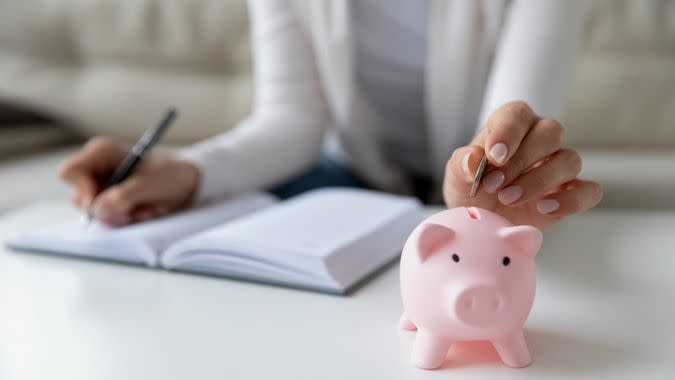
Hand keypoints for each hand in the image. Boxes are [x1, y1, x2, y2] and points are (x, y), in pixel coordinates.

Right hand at [59, 137, 199, 226]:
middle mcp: (95, 170)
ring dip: (123, 217)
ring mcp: (101, 189)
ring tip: (147, 209)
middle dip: (109, 209)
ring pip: (96, 214)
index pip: (70, 172)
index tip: (104, 203)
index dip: (83, 190)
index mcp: (100, 153)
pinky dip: (128, 221)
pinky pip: (109, 221)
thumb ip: (125, 196)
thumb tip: (99, 209)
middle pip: (81, 199)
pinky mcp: (110, 204)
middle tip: (135, 210)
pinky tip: (145, 212)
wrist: (188, 185)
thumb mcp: (152, 184)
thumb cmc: (171, 174)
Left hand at [443, 101, 602, 228]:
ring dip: (539, 181)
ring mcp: (559, 165)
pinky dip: (570, 200)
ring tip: (508, 198)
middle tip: (494, 184)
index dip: (508, 132)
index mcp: (513, 124)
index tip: (494, 155)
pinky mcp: (572, 192)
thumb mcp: (457, 177)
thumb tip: (472, 160)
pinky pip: (589, 190)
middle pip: (550, 132)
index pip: (518, 114)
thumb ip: (462, 164)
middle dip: (522, 160)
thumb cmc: (472, 188)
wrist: (481, 219)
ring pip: (569, 160)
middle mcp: (541, 139)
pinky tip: (544, 209)